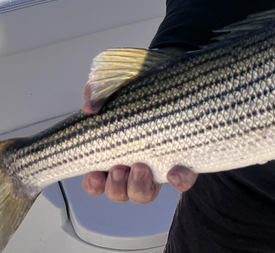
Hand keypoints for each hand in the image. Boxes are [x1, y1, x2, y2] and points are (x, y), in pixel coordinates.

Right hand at [80, 83, 197, 199]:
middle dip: (116, 186)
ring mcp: (161, 165)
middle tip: (120, 168)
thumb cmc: (146, 87)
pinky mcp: (185, 162)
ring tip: (141, 167)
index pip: (100, 178)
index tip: (95, 174)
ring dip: (138, 187)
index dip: (94, 183)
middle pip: (121, 192)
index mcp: (118, 150)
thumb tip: (89, 107)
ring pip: (144, 194)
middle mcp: (137, 164)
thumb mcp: (118, 83)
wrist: (185, 80)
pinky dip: (178, 181)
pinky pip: (183, 181)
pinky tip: (174, 172)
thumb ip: (100, 91)